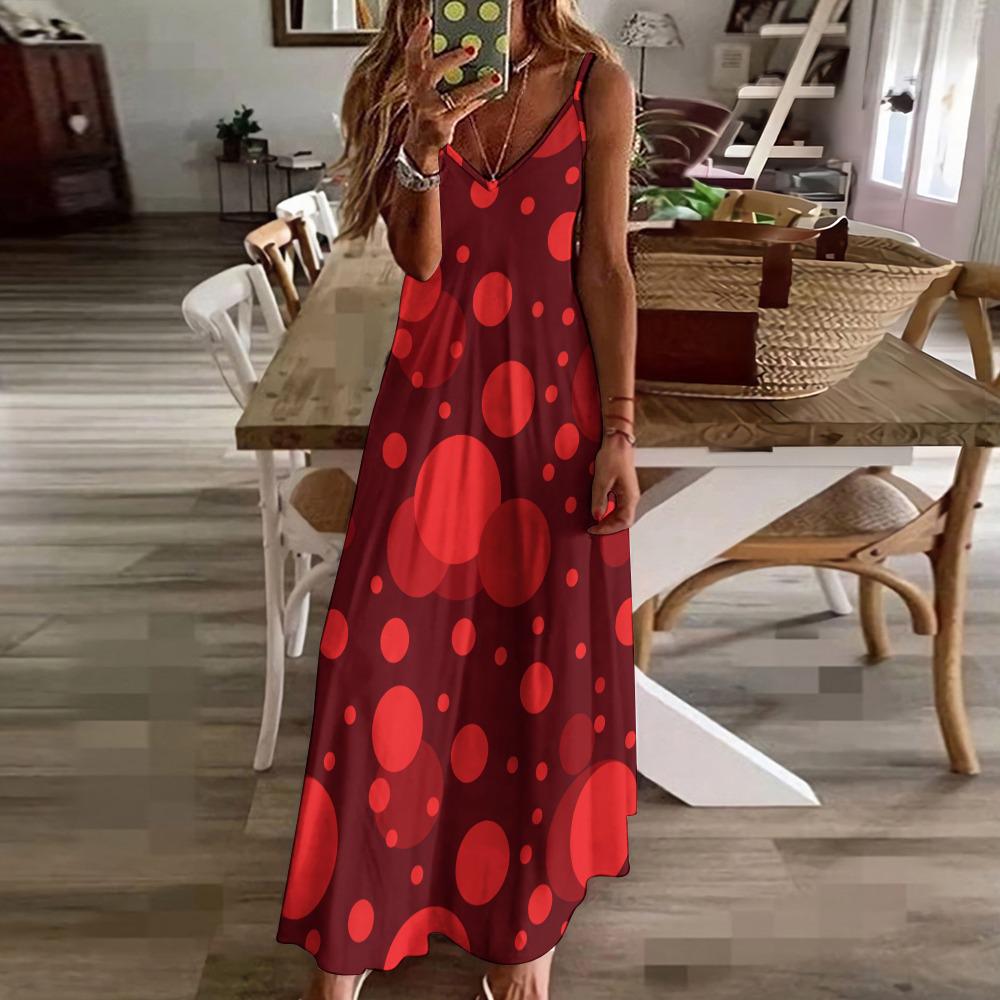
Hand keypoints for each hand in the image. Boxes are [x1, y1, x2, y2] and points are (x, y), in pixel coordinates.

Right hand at [402, 17, 499, 173]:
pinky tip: (491, 93)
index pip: (411, 55)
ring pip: (456, 95)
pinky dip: (478, 100)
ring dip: (477, 85)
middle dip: (453, 58)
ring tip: (495, 76)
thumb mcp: (427, 92)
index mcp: (413, 82)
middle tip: (473, 48)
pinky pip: (464, 111)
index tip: (427, 21)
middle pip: (432, 72)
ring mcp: (429, 112)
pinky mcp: (441, 127)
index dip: (418, 37)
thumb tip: (465, 51)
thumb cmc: (428, 114)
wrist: (419, 149)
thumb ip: (440, 73)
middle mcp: (418, 96)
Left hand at [587, 435, 638, 534]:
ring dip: (608, 520)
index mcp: (630, 497)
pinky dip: (608, 511)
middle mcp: (632, 497)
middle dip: (608, 526)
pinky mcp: (622, 489)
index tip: (594, 529)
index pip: (624, 522)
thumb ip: (599, 500)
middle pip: (623, 520)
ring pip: (620, 514)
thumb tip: (596, 517)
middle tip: (592, 527)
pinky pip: (617, 506)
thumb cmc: (612, 458)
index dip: (609, 529)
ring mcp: (628, 494)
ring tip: (594, 521)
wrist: (617, 443)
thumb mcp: (601, 481)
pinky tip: (598, 510)